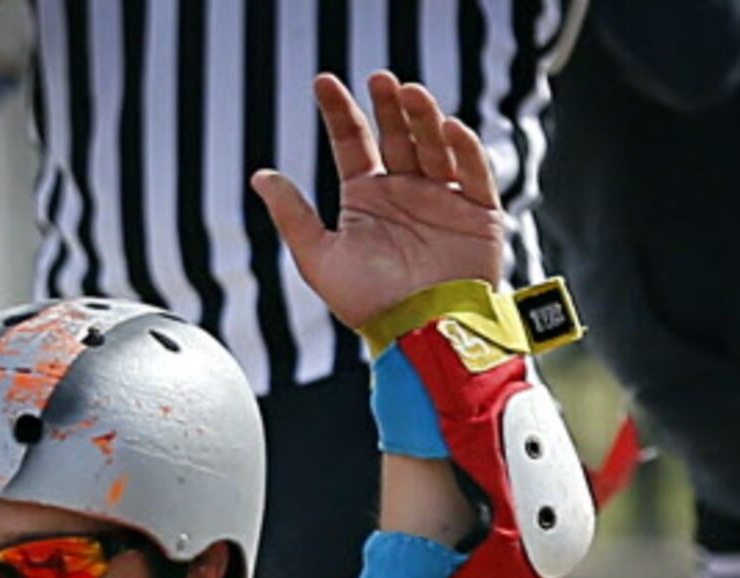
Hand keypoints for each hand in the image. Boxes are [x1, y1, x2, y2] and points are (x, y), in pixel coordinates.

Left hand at [251, 71, 507, 332]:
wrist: (419, 336)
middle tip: (378, 78)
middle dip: (388, 105)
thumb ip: (293, 216)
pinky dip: (464, 149)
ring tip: (409, 93)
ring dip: (423, 117)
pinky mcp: (478, 214)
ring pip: (434, 146)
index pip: (352, 142)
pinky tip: (448, 128)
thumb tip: (261, 176)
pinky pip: (475, 174)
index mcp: (367, 198)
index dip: (338, 112)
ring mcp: (442, 199)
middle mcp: (404, 192)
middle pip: (398, 135)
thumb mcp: (319, 259)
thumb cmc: (369, 307)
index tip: (323, 83)